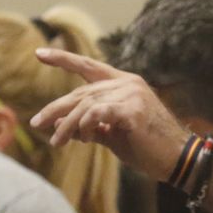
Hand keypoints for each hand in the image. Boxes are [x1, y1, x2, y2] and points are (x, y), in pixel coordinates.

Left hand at [29, 48, 188, 181]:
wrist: (176, 158)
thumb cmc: (146, 146)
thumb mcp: (111, 134)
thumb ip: (89, 127)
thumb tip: (60, 126)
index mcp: (124, 84)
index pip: (89, 67)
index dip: (64, 59)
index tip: (40, 54)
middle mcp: (127, 83)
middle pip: (82, 92)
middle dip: (56, 108)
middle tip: (36, 123)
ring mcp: (132, 94)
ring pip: (87, 105)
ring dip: (68, 125)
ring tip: (57, 142)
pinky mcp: (133, 110)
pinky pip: (99, 114)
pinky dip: (86, 125)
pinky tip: (84, 138)